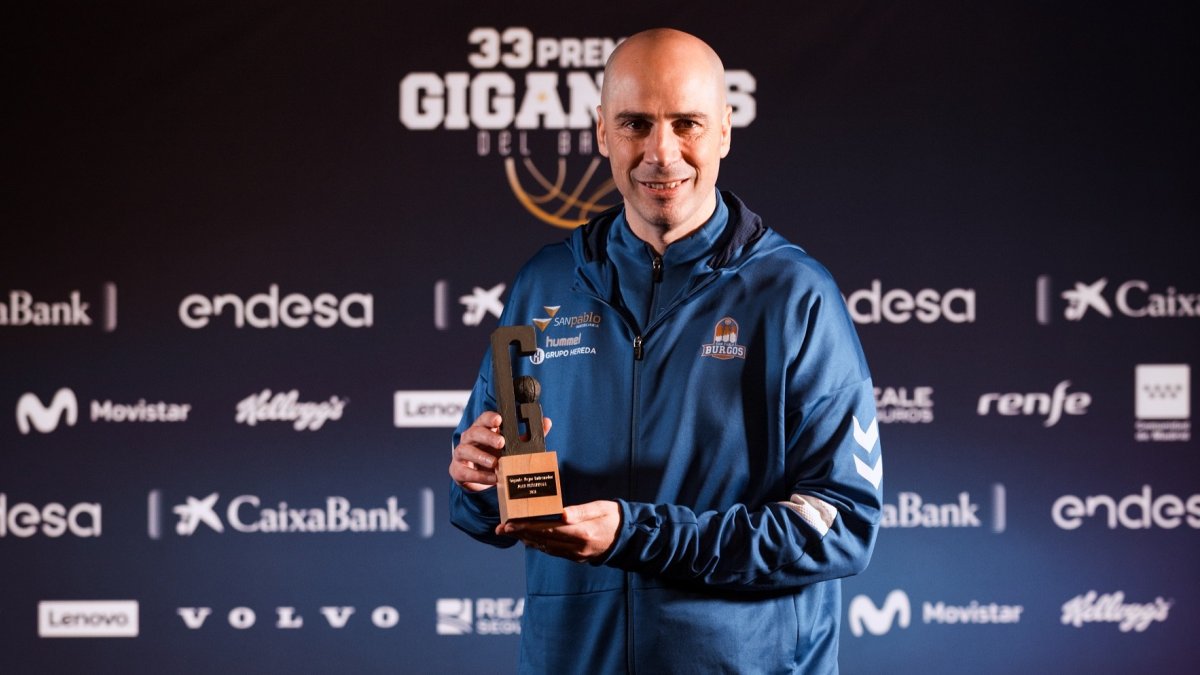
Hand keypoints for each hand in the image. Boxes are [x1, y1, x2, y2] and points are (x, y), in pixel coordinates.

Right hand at [449, 411, 551, 491]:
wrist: (476, 477)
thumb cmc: (493, 455)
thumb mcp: (510, 445)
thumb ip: (526, 435)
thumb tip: (546, 422)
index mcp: (483, 429)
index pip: (484, 418)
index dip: (490, 418)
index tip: (499, 419)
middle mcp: (470, 438)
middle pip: (474, 431)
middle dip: (487, 436)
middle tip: (501, 442)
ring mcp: (462, 453)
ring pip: (466, 450)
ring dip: (481, 456)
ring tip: (495, 463)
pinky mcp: (458, 470)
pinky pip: (466, 471)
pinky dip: (479, 476)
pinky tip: (492, 478)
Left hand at [496, 500, 620, 561]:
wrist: (631, 538)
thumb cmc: (615, 517)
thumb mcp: (602, 508)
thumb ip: (581, 511)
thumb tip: (562, 514)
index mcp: (582, 533)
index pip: (547, 529)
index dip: (526, 527)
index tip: (509, 523)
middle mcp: (577, 547)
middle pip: (542, 540)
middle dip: (519, 533)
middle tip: (500, 528)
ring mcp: (576, 555)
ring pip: (545, 547)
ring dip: (525, 540)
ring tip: (509, 532)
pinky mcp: (577, 557)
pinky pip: (553, 552)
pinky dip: (539, 545)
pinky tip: (528, 539)